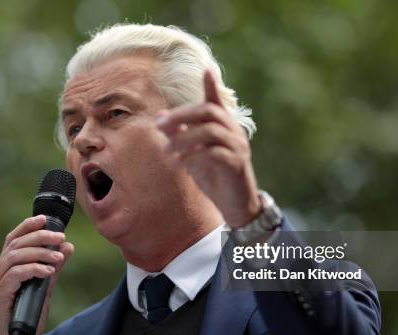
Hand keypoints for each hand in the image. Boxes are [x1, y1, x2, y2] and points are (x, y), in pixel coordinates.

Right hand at [0, 215, 73, 334]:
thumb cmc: (28, 317)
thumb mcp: (45, 288)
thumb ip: (53, 267)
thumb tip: (67, 246)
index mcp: (5, 269)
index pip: (12, 239)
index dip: (27, 226)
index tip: (45, 218)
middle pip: (14, 244)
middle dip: (39, 237)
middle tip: (60, 237)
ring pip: (14, 256)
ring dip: (39, 253)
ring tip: (58, 257)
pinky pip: (15, 275)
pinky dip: (33, 269)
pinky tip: (48, 271)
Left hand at [156, 70, 261, 227]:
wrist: (234, 204)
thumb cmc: (213, 176)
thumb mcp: (193, 153)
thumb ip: (180, 134)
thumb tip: (159, 117)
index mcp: (223, 127)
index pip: (216, 102)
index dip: (211, 86)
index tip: (206, 69)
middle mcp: (233, 132)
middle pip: (209, 112)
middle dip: (182, 115)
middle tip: (160, 126)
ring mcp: (237, 147)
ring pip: (210, 131)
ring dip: (184, 138)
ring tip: (166, 150)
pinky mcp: (236, 164)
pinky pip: (215, 153)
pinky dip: (195, 156)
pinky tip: (182, 163)